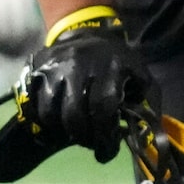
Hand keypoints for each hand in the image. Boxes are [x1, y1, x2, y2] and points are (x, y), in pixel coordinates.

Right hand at [16, 9, 151, 162]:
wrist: (89, 32)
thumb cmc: (119, 63)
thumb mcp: (142, 77)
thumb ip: (148, 105)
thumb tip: (145, 138)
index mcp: (110, 66)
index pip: (102, 108)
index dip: (104, 136)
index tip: (106, 151)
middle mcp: (79, 63)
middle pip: (74, 113)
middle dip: (84, 137)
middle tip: (91, 143)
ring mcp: (54, 65)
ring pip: (50, 112)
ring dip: (63, 131)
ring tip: (75, 134)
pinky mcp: (37, 69)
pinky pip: (35, 105)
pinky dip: (45, 122)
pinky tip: (58, 125)